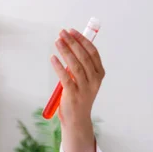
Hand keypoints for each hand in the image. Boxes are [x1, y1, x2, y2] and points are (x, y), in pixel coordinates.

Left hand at [51, 28, 105, 151]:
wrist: (77, 120)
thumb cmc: (78, 98)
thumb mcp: (83, 81)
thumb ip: (80, 67)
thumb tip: (70, 47)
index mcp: (99, 74)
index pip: (92, 52)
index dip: (82, 40)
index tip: (72, 31)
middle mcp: (94, 80)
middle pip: (83, 56)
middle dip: (72, 42)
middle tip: (62, 32)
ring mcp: (85, 88)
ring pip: (75, 65)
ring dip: (65, 51)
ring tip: (57, 41)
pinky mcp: (73, 95)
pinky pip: (66, 78)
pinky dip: (59, 66)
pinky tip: (53, 58)